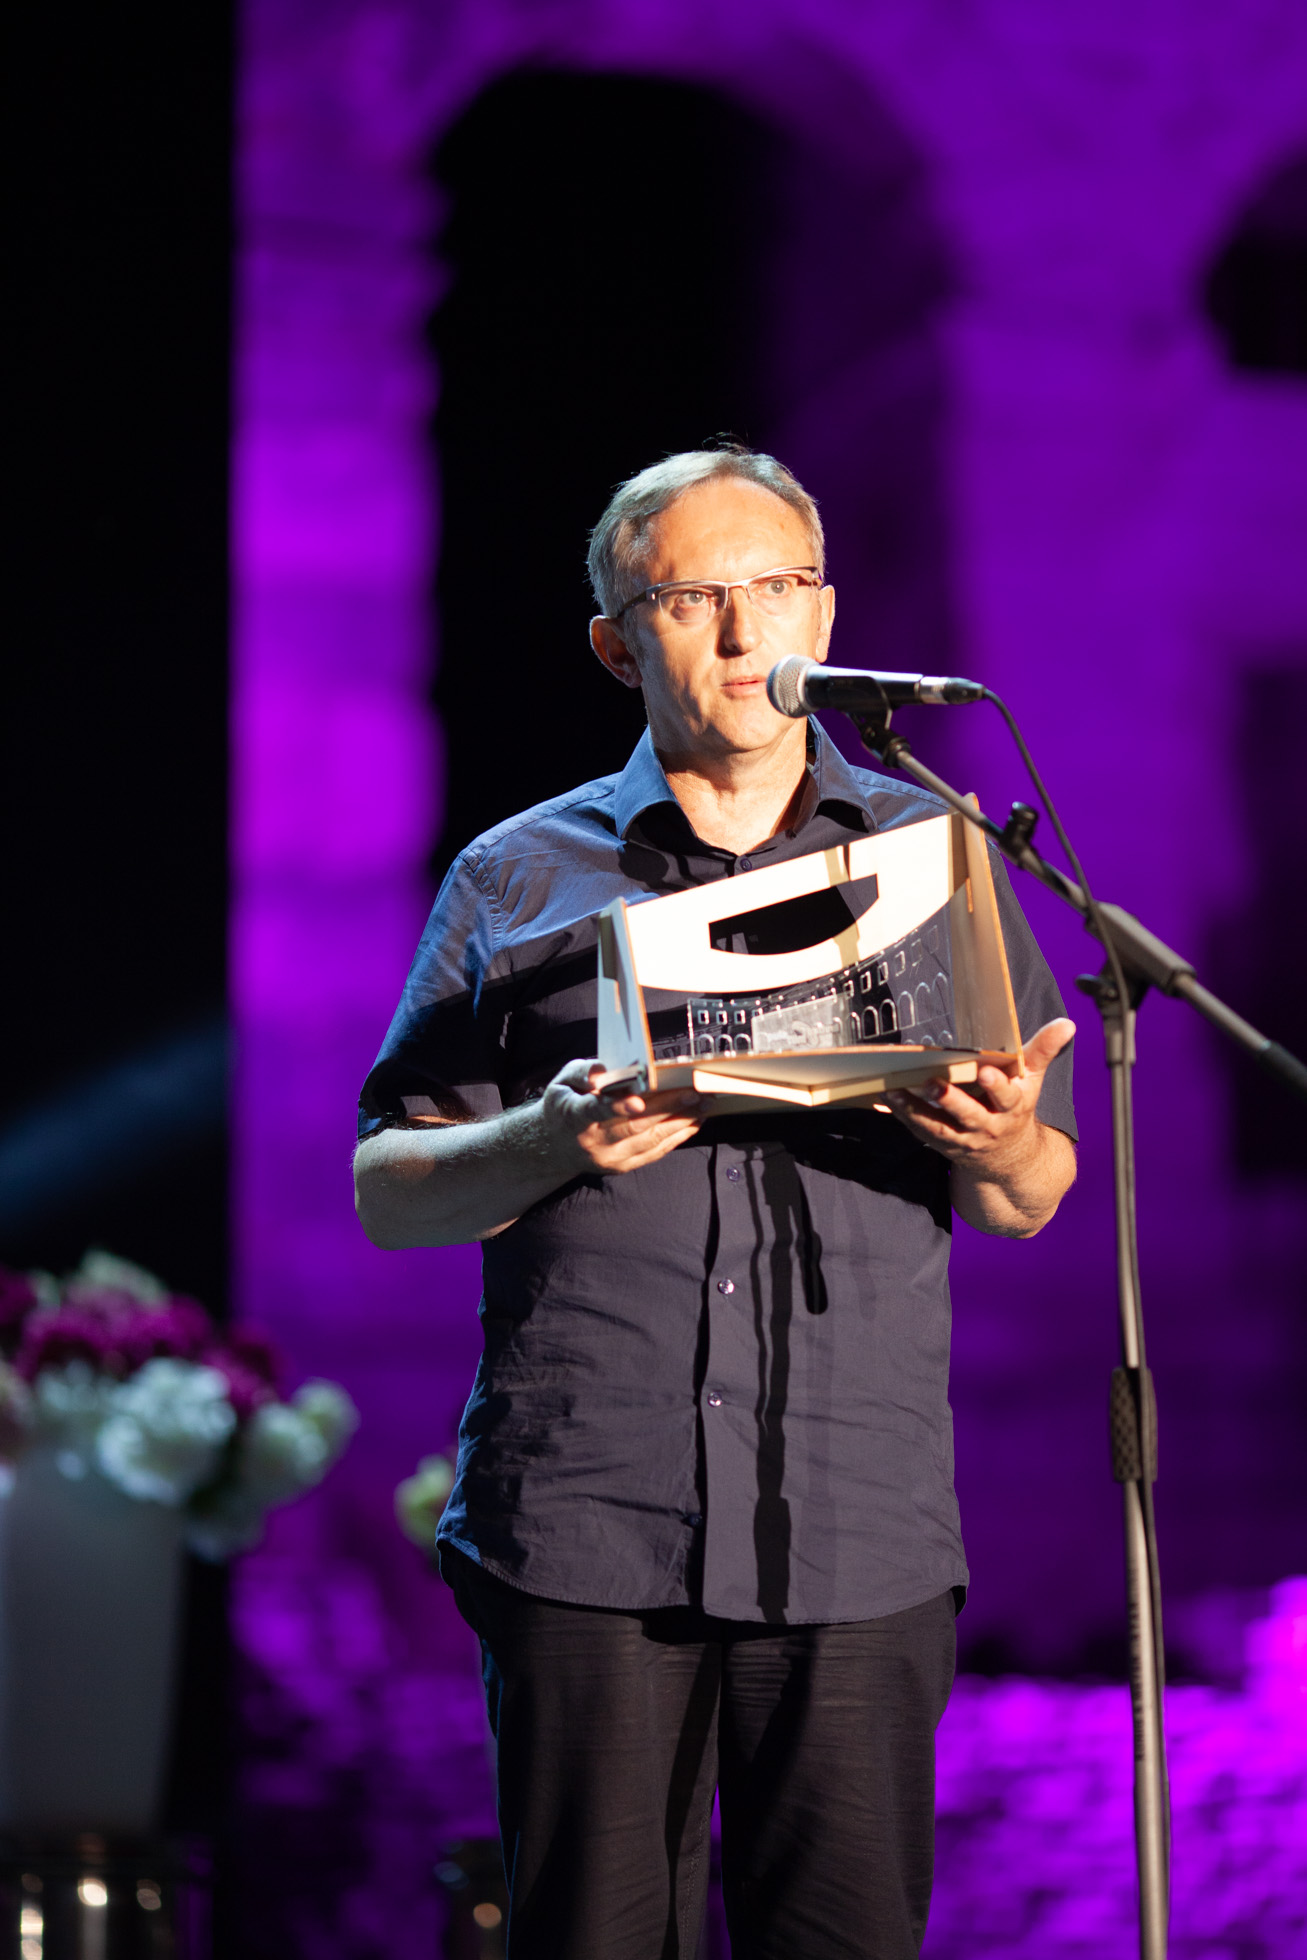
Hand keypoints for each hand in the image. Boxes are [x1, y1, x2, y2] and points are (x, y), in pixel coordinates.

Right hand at [542, 1060, 704, 1175]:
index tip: (638, 1100)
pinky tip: (694, 1121)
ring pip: (650, 1140)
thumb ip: (581, 1072)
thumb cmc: (564, 1105)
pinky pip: (655, 1152)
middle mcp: (593, 1140)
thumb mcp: (562, 1081)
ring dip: (681, 1121)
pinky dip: (677, 1136)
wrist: (555, 1147)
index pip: (595, 1110)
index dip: (616, 1107)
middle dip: (668, 1107)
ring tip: (704, 1103)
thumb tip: (601, 1073)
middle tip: (694, 1091)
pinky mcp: (624, 1167)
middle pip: (634, 1125)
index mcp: (574, 1116)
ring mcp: (610, 1157)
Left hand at [883, 1019, 1076, 1235]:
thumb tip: (1067, 1023)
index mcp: (1012, 1107)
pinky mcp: (943, 1144)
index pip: (1007, 1096)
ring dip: (915, 1108)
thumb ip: (1044, 1050)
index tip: (986, 1071)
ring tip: (895, 1089)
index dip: (997, 1085)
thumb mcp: (1033, 1079)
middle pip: (969, 1114)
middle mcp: (988, 1126)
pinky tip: (886, 1098)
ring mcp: (964, 1139)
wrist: (1011, 1160)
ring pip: (938, 1125)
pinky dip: (903, 1115)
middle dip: (951, 1101)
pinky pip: (921, 1130)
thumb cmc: (1018, 1108)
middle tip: (933, 1083)